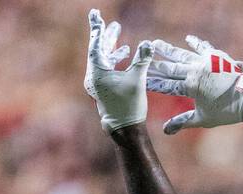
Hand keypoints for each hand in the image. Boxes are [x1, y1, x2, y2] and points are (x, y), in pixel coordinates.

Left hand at [84, 9, 152, 132]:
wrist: (125, 129)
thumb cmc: (129, 106)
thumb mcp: (138, 80)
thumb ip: (142, 60)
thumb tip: (148, 43)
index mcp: (97, 73)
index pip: (95, 45)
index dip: (97, 28)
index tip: (95, 14)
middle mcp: (94, 76)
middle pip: (98, 49)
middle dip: (105, 34)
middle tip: (106, 18)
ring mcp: (98, 82)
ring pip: (103, 57)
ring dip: (112, 44)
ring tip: (118, 30)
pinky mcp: (104, 87)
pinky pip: (107, 66)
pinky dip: (115, 57)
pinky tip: (125, 53)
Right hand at [147, 35, 242, 133]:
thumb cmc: (226, 111)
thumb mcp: (202, 119)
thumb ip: (182, 122)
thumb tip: (165, 130)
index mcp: (190, 87)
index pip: (166, 85)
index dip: (152, 82)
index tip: (140, 78)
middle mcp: (195, 71)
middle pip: (170, 68)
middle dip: (154, 64)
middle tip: (141, 58)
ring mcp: (205, 62)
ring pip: (182, 54)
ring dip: (168, 49)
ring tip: (155, 43)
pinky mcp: (216, 56)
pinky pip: (203, 47)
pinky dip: (196, 42)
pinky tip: (188, 38)